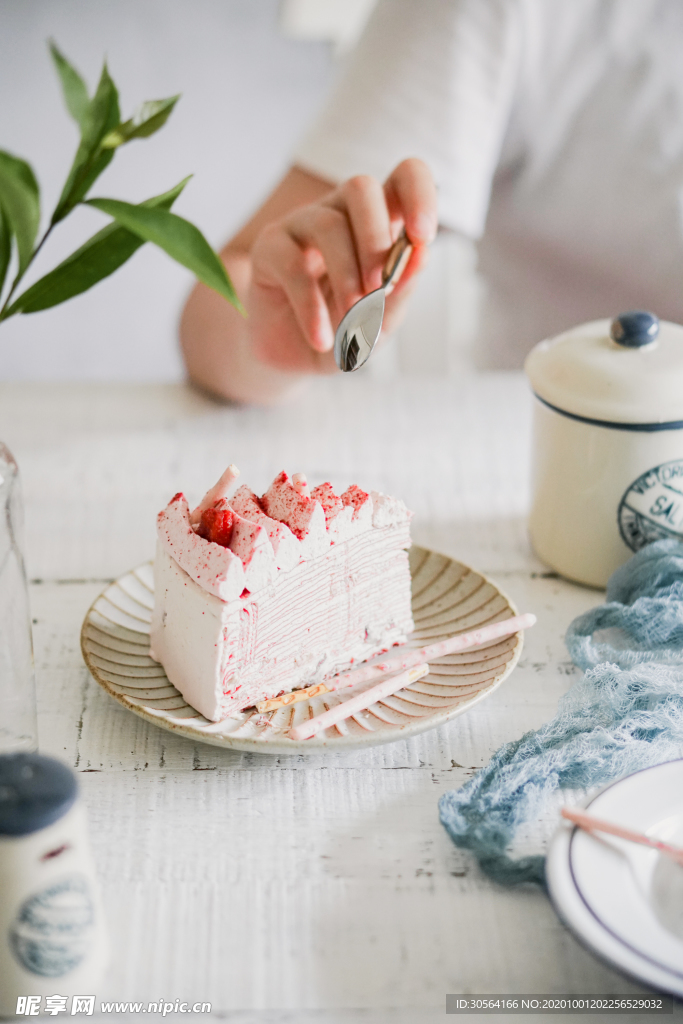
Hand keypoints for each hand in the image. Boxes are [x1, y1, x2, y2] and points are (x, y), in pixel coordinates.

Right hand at [247, 158, 437, 372]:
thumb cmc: (347, 327)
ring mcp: (302, 224)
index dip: (419, 194)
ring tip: (352, 317)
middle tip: (379, 288)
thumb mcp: (382, 318)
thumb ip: (402, 289)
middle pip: (361, 188)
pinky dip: (312, 308)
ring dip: (347, 277)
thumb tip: (420, 255)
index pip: (405, 176)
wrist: (297, 357)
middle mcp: (341, 211)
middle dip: (376, 241)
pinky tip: (322, 338)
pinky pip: (292, 265)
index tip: (422, 238)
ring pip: (329, 225)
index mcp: (380, 220)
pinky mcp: (269, 248)